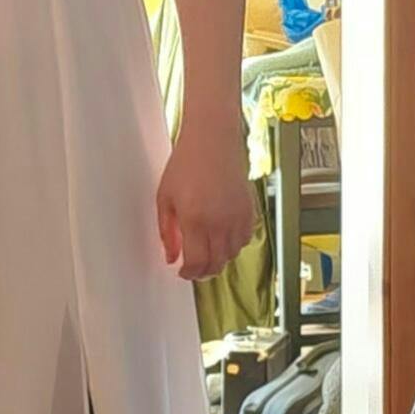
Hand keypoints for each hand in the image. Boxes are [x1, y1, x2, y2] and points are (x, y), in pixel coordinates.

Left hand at [156, 114, 255, 280]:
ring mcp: (237, 217)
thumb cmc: (187, 163)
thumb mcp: (165, 198)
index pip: (197, 264)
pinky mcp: (249, 210)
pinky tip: (222, 237)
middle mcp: (220, 222)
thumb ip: (167, 232)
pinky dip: (234, 245)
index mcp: (195, 220)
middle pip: (216, 264)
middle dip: (203, 271)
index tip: (182, 271)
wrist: (212, 140)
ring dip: (218, 259)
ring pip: (231, 255)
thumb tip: (170, 256)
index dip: (189, 273)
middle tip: (193, 267)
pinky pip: (245, 240)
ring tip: (206, 250)